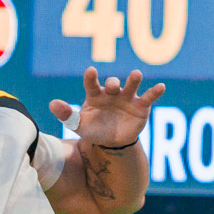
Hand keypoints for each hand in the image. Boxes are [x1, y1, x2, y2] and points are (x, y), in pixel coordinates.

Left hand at [49, 68, 166, 150]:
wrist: (112, 142)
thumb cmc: (94, 129)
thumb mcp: (79, 124)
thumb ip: (66, 114)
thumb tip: (51, 104)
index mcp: (95, 95)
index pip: (91, 84)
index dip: (91, 77)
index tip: (90, 71)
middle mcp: (112, 93)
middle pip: (113, 84)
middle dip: (113, 83)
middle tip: (112, 87)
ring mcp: (127, 98)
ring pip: (131, 85)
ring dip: (133, 79)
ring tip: (136, 74)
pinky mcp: (141, 106)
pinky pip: (149, 97)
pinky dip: (155, 91)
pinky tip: (161, 87)